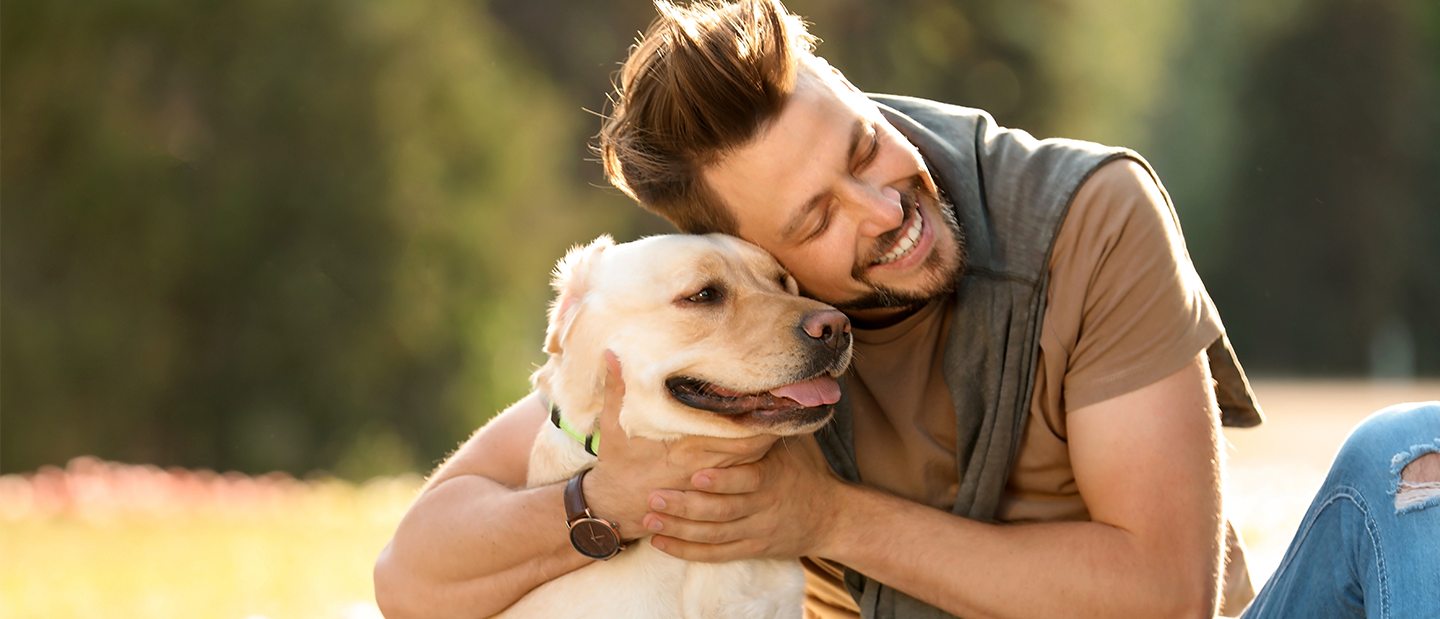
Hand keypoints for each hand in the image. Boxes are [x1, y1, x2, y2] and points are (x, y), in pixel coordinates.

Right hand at [583, 350, 779, 540]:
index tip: (775, 391)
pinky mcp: (712, 492)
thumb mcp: (613, 423)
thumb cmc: (618, 461)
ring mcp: (710, 481)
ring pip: (753, 461)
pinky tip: (772, 441)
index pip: (732, 430)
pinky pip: (745, 475)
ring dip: (770, 440)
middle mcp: (704, 465)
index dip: (757, 412)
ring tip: (790, 415)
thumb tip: (614, 352)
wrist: (616, 505)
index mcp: (685, 447)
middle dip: (773, 424)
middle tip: (794, 399)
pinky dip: (760, 459)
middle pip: (752, 445)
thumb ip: (618, 388)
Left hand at [640, 429, 846, 562]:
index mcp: (775, 477)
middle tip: (654, 497)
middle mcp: (764, 506)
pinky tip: (661, 543)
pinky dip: (688, 551)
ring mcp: (756, 531)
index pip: (748, 480)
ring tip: (649, 520)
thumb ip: (769, 422)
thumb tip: (750, 384)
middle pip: (724, 511)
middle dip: (687, 506)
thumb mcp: (795, 442)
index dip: (722, 480)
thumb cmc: (808, 470)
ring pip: (715, 535)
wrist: (833, 518)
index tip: (695, 474)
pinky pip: (716, 554)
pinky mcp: (751, 548)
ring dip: (680, 529)